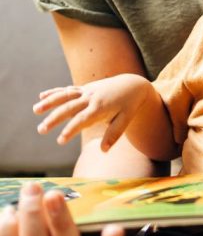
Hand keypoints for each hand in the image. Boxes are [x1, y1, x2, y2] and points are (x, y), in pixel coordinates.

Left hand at [0, 182, 122, 235]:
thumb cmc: (65, 224)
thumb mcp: (82, 218)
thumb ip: (88, 207)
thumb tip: (83, 190)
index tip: (115, 229)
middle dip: (58, 220)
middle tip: (53, 193)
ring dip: (30, 220)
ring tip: (31, 191)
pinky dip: (6, 232)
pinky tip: (11, 210)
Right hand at [33, 74, 151, 151]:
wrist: (133, 84)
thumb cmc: (129, 105)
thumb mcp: (126, 119)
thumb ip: (114, 134)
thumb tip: (104, 150)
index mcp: (101, 107)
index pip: (82, 120)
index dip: (71, 130)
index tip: (60, 141)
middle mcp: (92, 98)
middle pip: (70, 108)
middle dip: (54, 119)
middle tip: (41, 130)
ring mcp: (87, 91)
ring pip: (66, 95)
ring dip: (50, 102)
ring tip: (36, 110)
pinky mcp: (85, 88)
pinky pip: (68, 90)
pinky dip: (55, 92)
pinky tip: (41, 95)